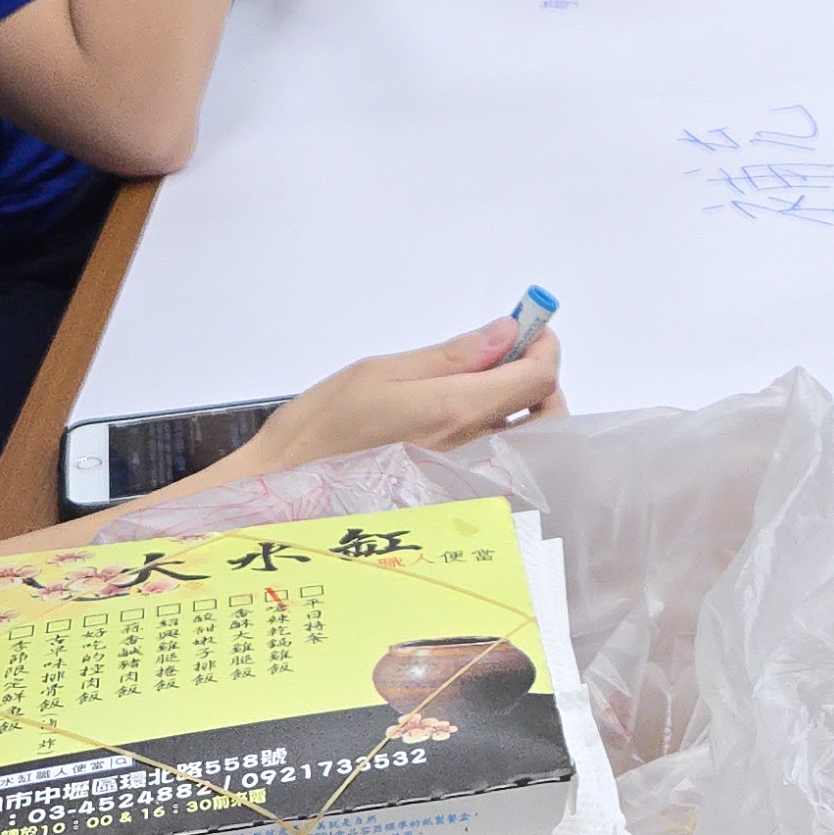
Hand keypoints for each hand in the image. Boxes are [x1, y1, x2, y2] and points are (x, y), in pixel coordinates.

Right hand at [235, 320, 565, 468]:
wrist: (284, 497)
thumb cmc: (321, 428)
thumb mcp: (380, 372)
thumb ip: (451, 356)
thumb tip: (505, 333)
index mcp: (456, 413)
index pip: (538, 379)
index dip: (543, 346)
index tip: (528, 329)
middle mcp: (473, 455)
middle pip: (548, 419)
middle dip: (542, 383)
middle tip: (510, 360)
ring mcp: (468, 486)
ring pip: (529, 447)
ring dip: (523, 413)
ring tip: (483, 390)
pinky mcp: (455, 505)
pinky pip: (501, 470)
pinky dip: (502, 443)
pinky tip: (465, 427)